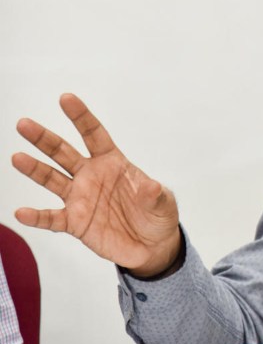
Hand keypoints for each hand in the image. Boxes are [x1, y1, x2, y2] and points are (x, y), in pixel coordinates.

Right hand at [12, 94, 180, 276]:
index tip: (65, 98)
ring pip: (52, 180)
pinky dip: (36, 217)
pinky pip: (52, 218)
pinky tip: (21, 212)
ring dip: (34, 169)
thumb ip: (155, 194)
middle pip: (64, 153)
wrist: (151, 245)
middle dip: (44, 138)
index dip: (81, 116)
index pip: (94, 134)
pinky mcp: (75, 223)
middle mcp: (91, 176)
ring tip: (17, 157)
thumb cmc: (157, 215)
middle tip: (24, 124)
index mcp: (113, 162)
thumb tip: (151, 187)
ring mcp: (80, 198)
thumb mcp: (163, 203)